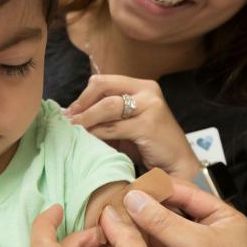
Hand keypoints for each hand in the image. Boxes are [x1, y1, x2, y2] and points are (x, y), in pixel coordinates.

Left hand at [63, 74, 201, 179]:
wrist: (177, 165)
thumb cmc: (150, 146)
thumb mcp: (126, 125)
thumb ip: (107, 116)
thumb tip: (73, 115)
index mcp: (142, 86)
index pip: (104, 81)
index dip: (83, 96)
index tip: (70, 112)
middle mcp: (148, 91)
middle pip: (103, 88)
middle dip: (81, 105)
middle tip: (68, 120)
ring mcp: (150, 106)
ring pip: (107, 106)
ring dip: (86, 119)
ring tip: (73, 130)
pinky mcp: (148, 124)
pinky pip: (113, 127)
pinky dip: (97, 133)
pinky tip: (88, 140)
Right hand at [122, 180, 246, 246]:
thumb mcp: (196, 246)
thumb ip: (163, 221)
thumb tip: (134, 198)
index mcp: (219, 215)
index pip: (184, 191)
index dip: (157, 188)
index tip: (131, 186)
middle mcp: (201, 227)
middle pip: (166, 207)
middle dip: (143, 204)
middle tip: (116, 200)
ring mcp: (184, 246)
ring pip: (154, 226)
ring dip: (135, 221)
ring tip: (112, 214)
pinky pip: (148, 245)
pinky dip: (133, 239)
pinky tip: (116, 233)